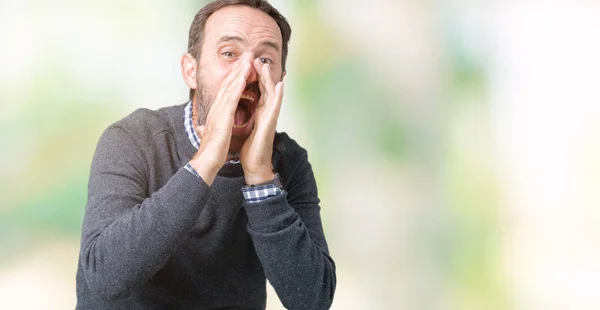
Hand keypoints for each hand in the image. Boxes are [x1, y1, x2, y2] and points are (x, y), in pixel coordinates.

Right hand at [189, 54, 252, 184]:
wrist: (207, 160)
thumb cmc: (212, 149)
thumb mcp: (213, 133)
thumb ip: (210, 126)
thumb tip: (202, 127)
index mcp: (217, 111)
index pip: (226, 89)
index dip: (234, 76)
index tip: (242, 65)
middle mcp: (217, 107)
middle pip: (228, 83)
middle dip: (237, 68)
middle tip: (247, 55)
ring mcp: (219, 110)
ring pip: (230, 86)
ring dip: (239, 71)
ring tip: (248, 59)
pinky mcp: (223, 115)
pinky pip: (232, 97)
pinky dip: (237, 85)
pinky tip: (244, 75)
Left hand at [240, 58, 283, 184]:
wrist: (254, 165)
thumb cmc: (249, 148)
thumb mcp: (242, 127)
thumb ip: (241, 117)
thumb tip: (233, 111)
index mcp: (258, 111)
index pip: (257, 89)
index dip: (253, 76)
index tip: (248, 63)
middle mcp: (266, 112)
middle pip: (265, 87)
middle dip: (261, 72)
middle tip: (256, 57)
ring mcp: (270, 117)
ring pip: (272, 93)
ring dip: (269, 78)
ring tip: (266, 64)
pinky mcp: (270, 124)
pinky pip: (275, 107)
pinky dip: (278, 95)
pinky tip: (280, 85)